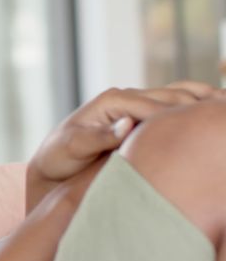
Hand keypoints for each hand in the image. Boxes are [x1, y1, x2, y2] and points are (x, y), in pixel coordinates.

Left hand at [25, 81, 217, 212]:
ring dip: (206, 100)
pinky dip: (199, 105)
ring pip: (181, 95)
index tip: (208, 130)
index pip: (157, 107)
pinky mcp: (142, 115)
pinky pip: (176, 105)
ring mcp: (137, 104)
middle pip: (175, 97)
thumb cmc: (59, 158)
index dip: (183, 118)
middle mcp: (127, 97)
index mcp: (113, 100)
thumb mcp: (72, 148)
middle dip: (202, 107)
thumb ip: (97, 137)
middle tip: (225, 121)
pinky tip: (218, 112)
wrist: (52, 164)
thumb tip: (127, 125)